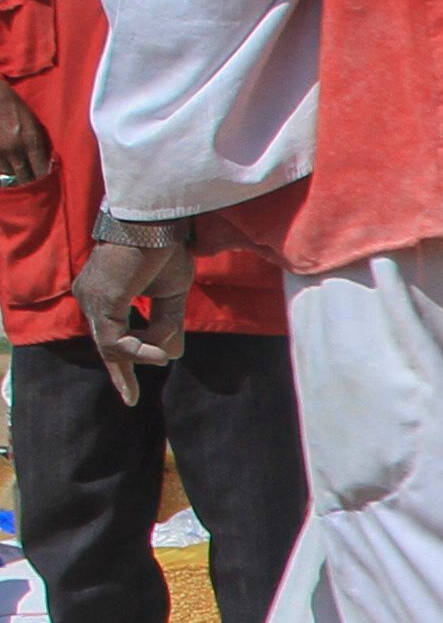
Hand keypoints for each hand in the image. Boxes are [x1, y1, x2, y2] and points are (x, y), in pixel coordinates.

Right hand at [0, 89, 50, 189]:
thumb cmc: (15, 107)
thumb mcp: (33, 123)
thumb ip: (40, 143)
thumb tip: (46, 163)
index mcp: (32, 141)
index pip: (41, 171)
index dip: (42, 176)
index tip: (41, 178)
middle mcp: (15, 149)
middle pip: (24, 177)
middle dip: (27, 179)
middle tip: (28, 179)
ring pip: (8, 174)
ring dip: (12, 174)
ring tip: (15, 170)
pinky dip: (1, 168)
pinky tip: (5, 162)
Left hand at [76, 224, 189, 405]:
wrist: (158, 223)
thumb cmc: (165, 250)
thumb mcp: (171, 294)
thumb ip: (167, 324)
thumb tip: (170, 355)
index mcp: (103, 293)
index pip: (107, 336)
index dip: (121, 364)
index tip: (130, 395)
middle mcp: (89, 297)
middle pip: (106, 346)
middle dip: (121, 372)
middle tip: (131, 399)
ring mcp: (92, 299)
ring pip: (113, 346)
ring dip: (144, 354)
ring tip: (166, 353)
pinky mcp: (101, 302)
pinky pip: (115, 341)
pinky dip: (138, 352)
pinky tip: (159, 354)